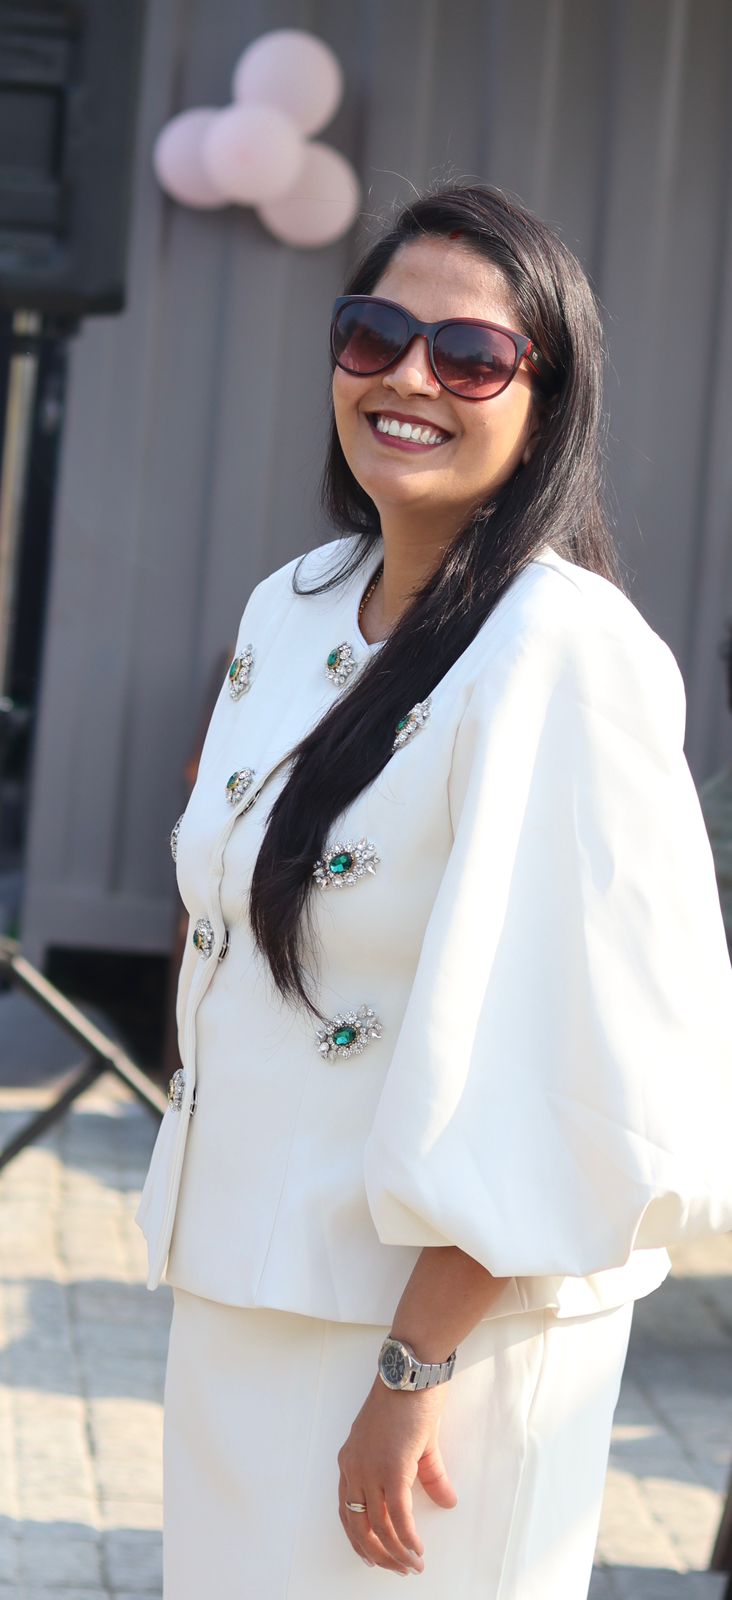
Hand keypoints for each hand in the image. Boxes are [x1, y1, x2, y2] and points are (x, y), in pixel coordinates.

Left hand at [337, 1375, 457, 1574]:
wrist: (412, 1374)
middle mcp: (354, 1468)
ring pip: (377, 1527)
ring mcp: (370, 1469)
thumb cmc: (410, 1400)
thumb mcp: (413, 1443)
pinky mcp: (392, 1469)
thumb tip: (447, 1501)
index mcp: (351, 1460)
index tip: (372, 1556)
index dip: (358, 1538)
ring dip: (395, 1553)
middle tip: (396, 1569)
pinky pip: (398, 1516)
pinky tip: (417, 1550)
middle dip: (377, 1553)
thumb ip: (427, 1475)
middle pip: (358, 1526)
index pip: (346, 1510)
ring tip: (412, 1565)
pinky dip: (407, 1539)